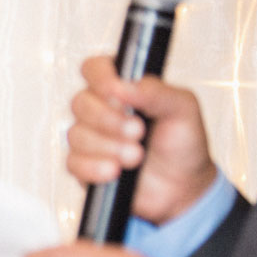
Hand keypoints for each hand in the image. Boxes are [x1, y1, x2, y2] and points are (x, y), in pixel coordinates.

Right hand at [67, 55, 218, 223]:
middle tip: (138, 132)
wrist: (182, 188)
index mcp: (123, 88)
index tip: (117, 92)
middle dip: (109, 120)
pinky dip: (95, 167)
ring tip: (136, 156)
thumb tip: (124, 86)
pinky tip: (116, 172)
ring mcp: (90, 138)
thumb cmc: (183, 144)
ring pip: (76, 134)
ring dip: (108, 147)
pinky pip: (73, 162)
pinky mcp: (83, 166)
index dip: (100, 78)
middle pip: (80, 102)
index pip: (95, 68)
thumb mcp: (183, 109)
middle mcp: (101, 109)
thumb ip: (157, 92)